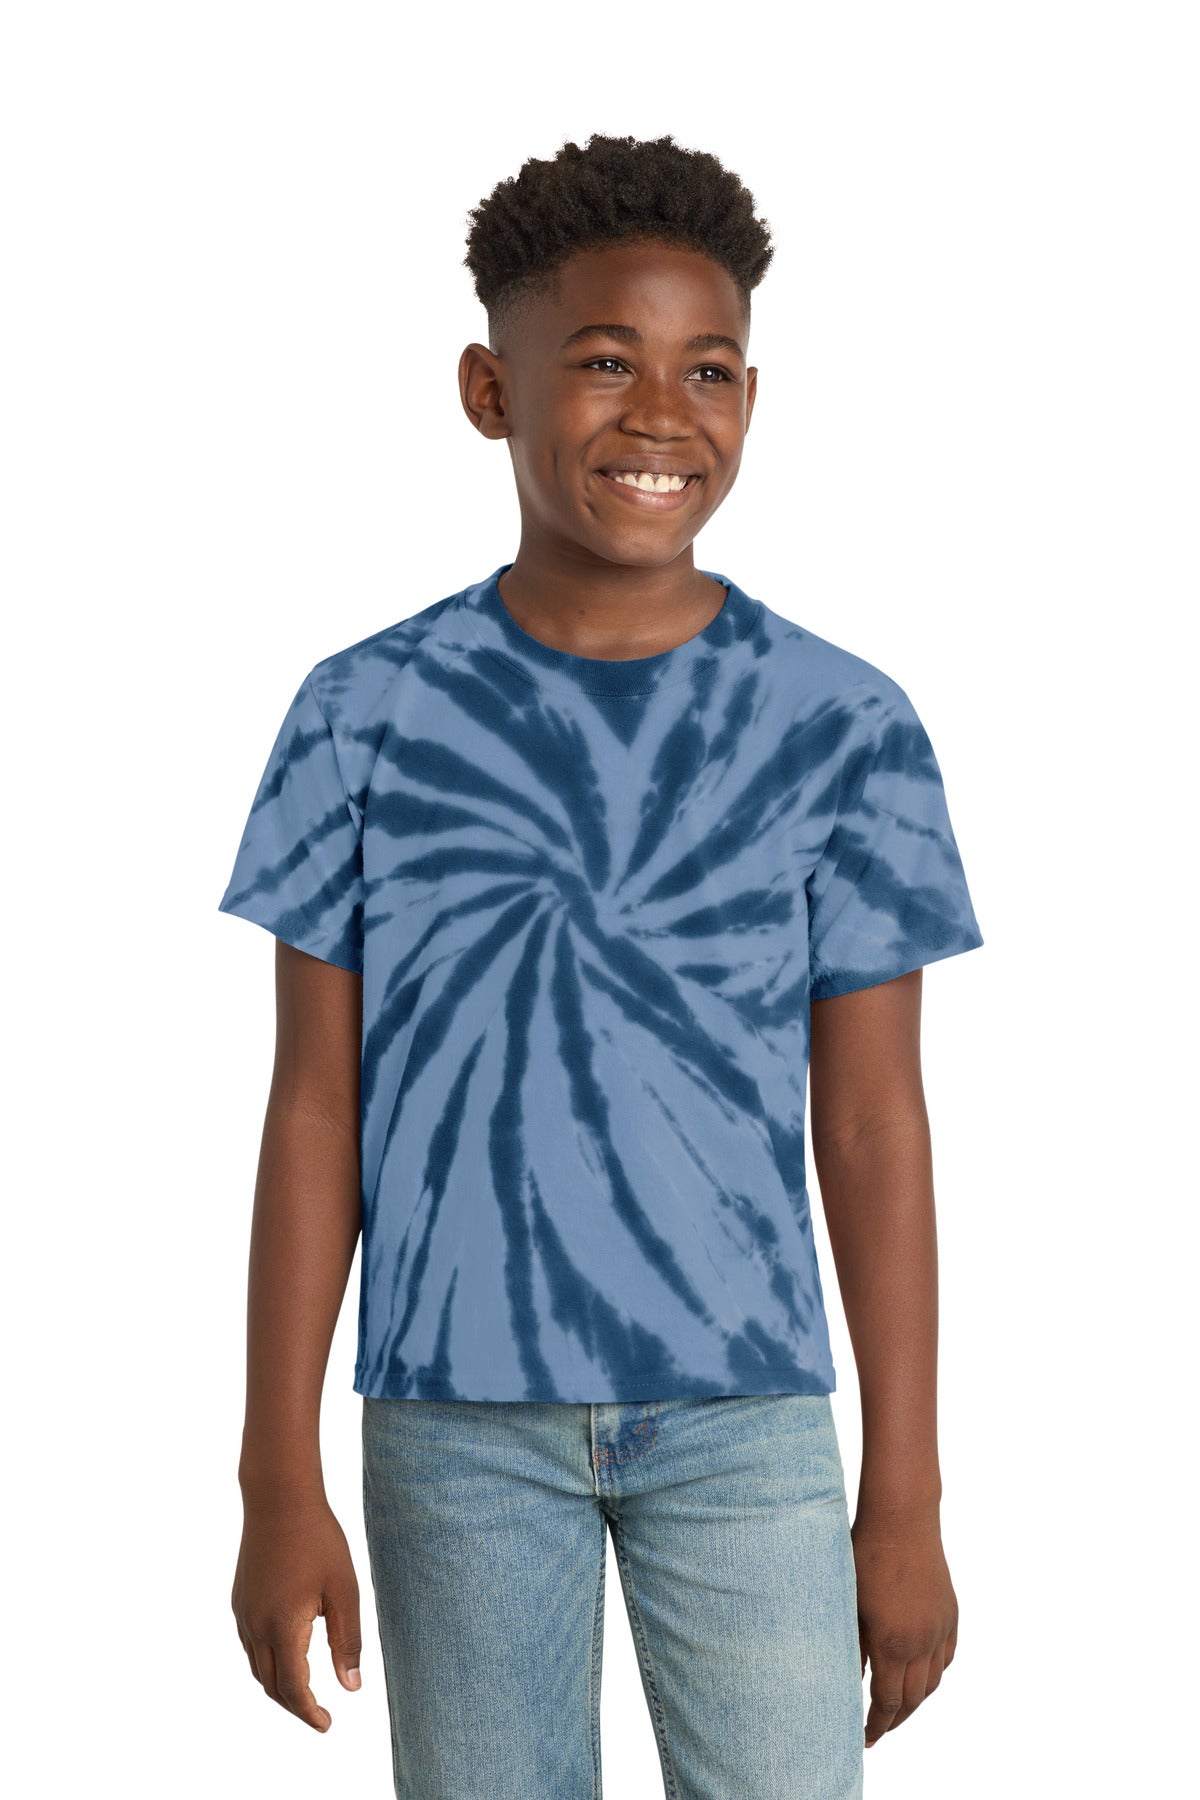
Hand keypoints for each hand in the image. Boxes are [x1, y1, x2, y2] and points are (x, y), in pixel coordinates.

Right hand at [232, 1489, 362, 1731]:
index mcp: (283, 1628)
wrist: (279, 1499)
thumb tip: (351, 1688)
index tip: (327, 1725)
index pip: (294, 1688)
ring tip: (306, 1690)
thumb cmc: (318, 1540)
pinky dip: (267, 1662)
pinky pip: (250, 1645)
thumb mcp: (344, 1591)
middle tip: (319, 1714)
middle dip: (294, 1705)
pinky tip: (287, 1653)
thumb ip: (347, 1641)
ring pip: (257, 1667)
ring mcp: (243, 1613)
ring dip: (279, 1686)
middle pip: (271, 1685)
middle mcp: (256, 1626)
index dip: (310, 1712)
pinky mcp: (239, 1599)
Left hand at [851, 1506, 957, 1750]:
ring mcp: (940, 1628)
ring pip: (933, 1682)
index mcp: (892, 1644)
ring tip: (897, 1706)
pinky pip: (947, 1656)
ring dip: (916, 1700)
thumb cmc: (865, 1555)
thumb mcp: (850, 1604)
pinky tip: (922, 1674)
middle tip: (878, 1729)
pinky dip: (935, 1672)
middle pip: (912, 1700)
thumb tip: (855, 1679)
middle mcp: (922, 1642)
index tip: (865, 1738)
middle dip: (894, 1720)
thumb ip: (855, 1647)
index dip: (876, 1726)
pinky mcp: (951, 1613)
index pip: (887, 1703)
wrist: (902, 1519)